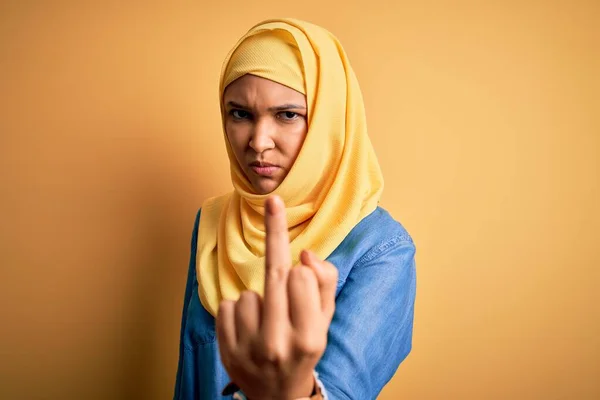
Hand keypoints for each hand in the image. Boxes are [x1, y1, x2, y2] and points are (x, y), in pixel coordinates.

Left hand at [216, 195, 337, 399]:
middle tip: (274, 200)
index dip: (300, 265)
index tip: (287, 228)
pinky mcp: (226, 351)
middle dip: (275, 233)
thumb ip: (324, 283)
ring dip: (259, 298)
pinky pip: (229, 305)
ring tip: (267, 321)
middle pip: (275, 275)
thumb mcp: (325, 320)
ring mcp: (249, 350)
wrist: (278, 395)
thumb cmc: (305, 347)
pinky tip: (249, 328)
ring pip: (249, 293)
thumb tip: (304, 255)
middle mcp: (278, 344)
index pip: (301, 277)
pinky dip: (239, 311)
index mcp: (310, 336)